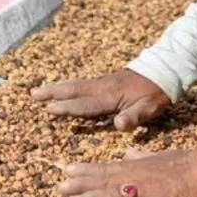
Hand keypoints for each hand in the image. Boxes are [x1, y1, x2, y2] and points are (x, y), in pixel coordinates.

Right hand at [31, 69, 170, 130]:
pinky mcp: (105, 81)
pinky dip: (68, 86)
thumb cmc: (157, 94)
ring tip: (39, 91)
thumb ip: (134, 117)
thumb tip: (118, 124)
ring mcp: (103, 82)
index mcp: (111, 96)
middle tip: (33, 94)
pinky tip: (62, 90)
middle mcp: (103, 86)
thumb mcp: (150, 108)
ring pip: (75, 85)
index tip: (50, 109)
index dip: (68, 108)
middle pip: (74, 90)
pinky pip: (82, 84)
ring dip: (57, 88)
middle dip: (53, 92)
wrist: (164, 71)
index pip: (86, 104)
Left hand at [59, 148, 196, 196]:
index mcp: (135, 166)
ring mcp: (145, 189)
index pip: (105, 167)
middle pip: (103, 180)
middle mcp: (135, 176)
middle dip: (81, 185)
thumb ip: (140, 156)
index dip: (85, 170)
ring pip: (114, 194)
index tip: (66, 171)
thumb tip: (127, 151)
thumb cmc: (184, 163)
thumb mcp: (157, 156)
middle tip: (59, 189)